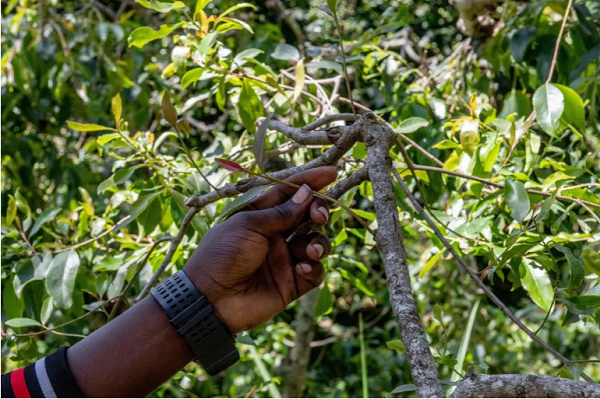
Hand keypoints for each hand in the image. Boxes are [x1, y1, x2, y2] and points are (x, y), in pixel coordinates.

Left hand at [184, 166, 336, 332]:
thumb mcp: (248, 225)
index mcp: (260, 216)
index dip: (310, 182)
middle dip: (318, 212)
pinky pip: (314, 272)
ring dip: (319, 243)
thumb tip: (306, 193)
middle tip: (319, 217)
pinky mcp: (291, 283)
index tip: (332, 173)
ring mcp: (284, 259)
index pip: (289, 194)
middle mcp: (275, 235)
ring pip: (316, 243)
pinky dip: (314, 268)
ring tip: (309, 250)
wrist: (210, 300)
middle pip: (307, 216)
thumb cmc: (222, 255)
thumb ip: (281, 212)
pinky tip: (302, 268)